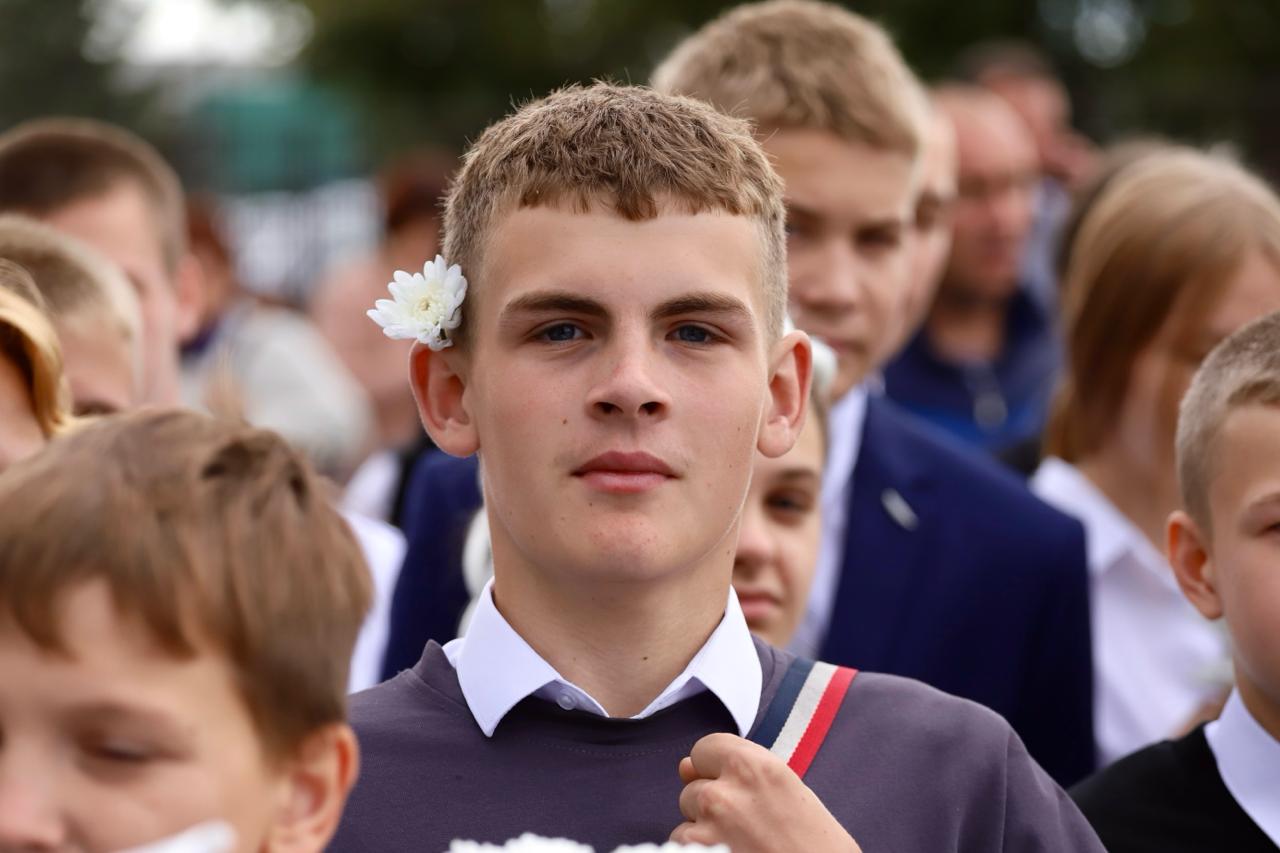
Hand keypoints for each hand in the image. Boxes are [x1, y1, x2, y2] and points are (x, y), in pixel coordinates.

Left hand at [670, 732, 859, 852]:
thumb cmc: (818, 846)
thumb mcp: (790, 791)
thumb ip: (739, 771)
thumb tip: (684, 766)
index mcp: (755, 766)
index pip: (705, 748)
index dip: (716, 768)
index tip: (730, 785)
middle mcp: (726, 791)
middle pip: (693, 787)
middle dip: (711, 804)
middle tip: (745, 826)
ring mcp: (708, 827)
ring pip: (685, 820)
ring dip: (703, 832)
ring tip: (741, 845)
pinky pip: (681, 847)